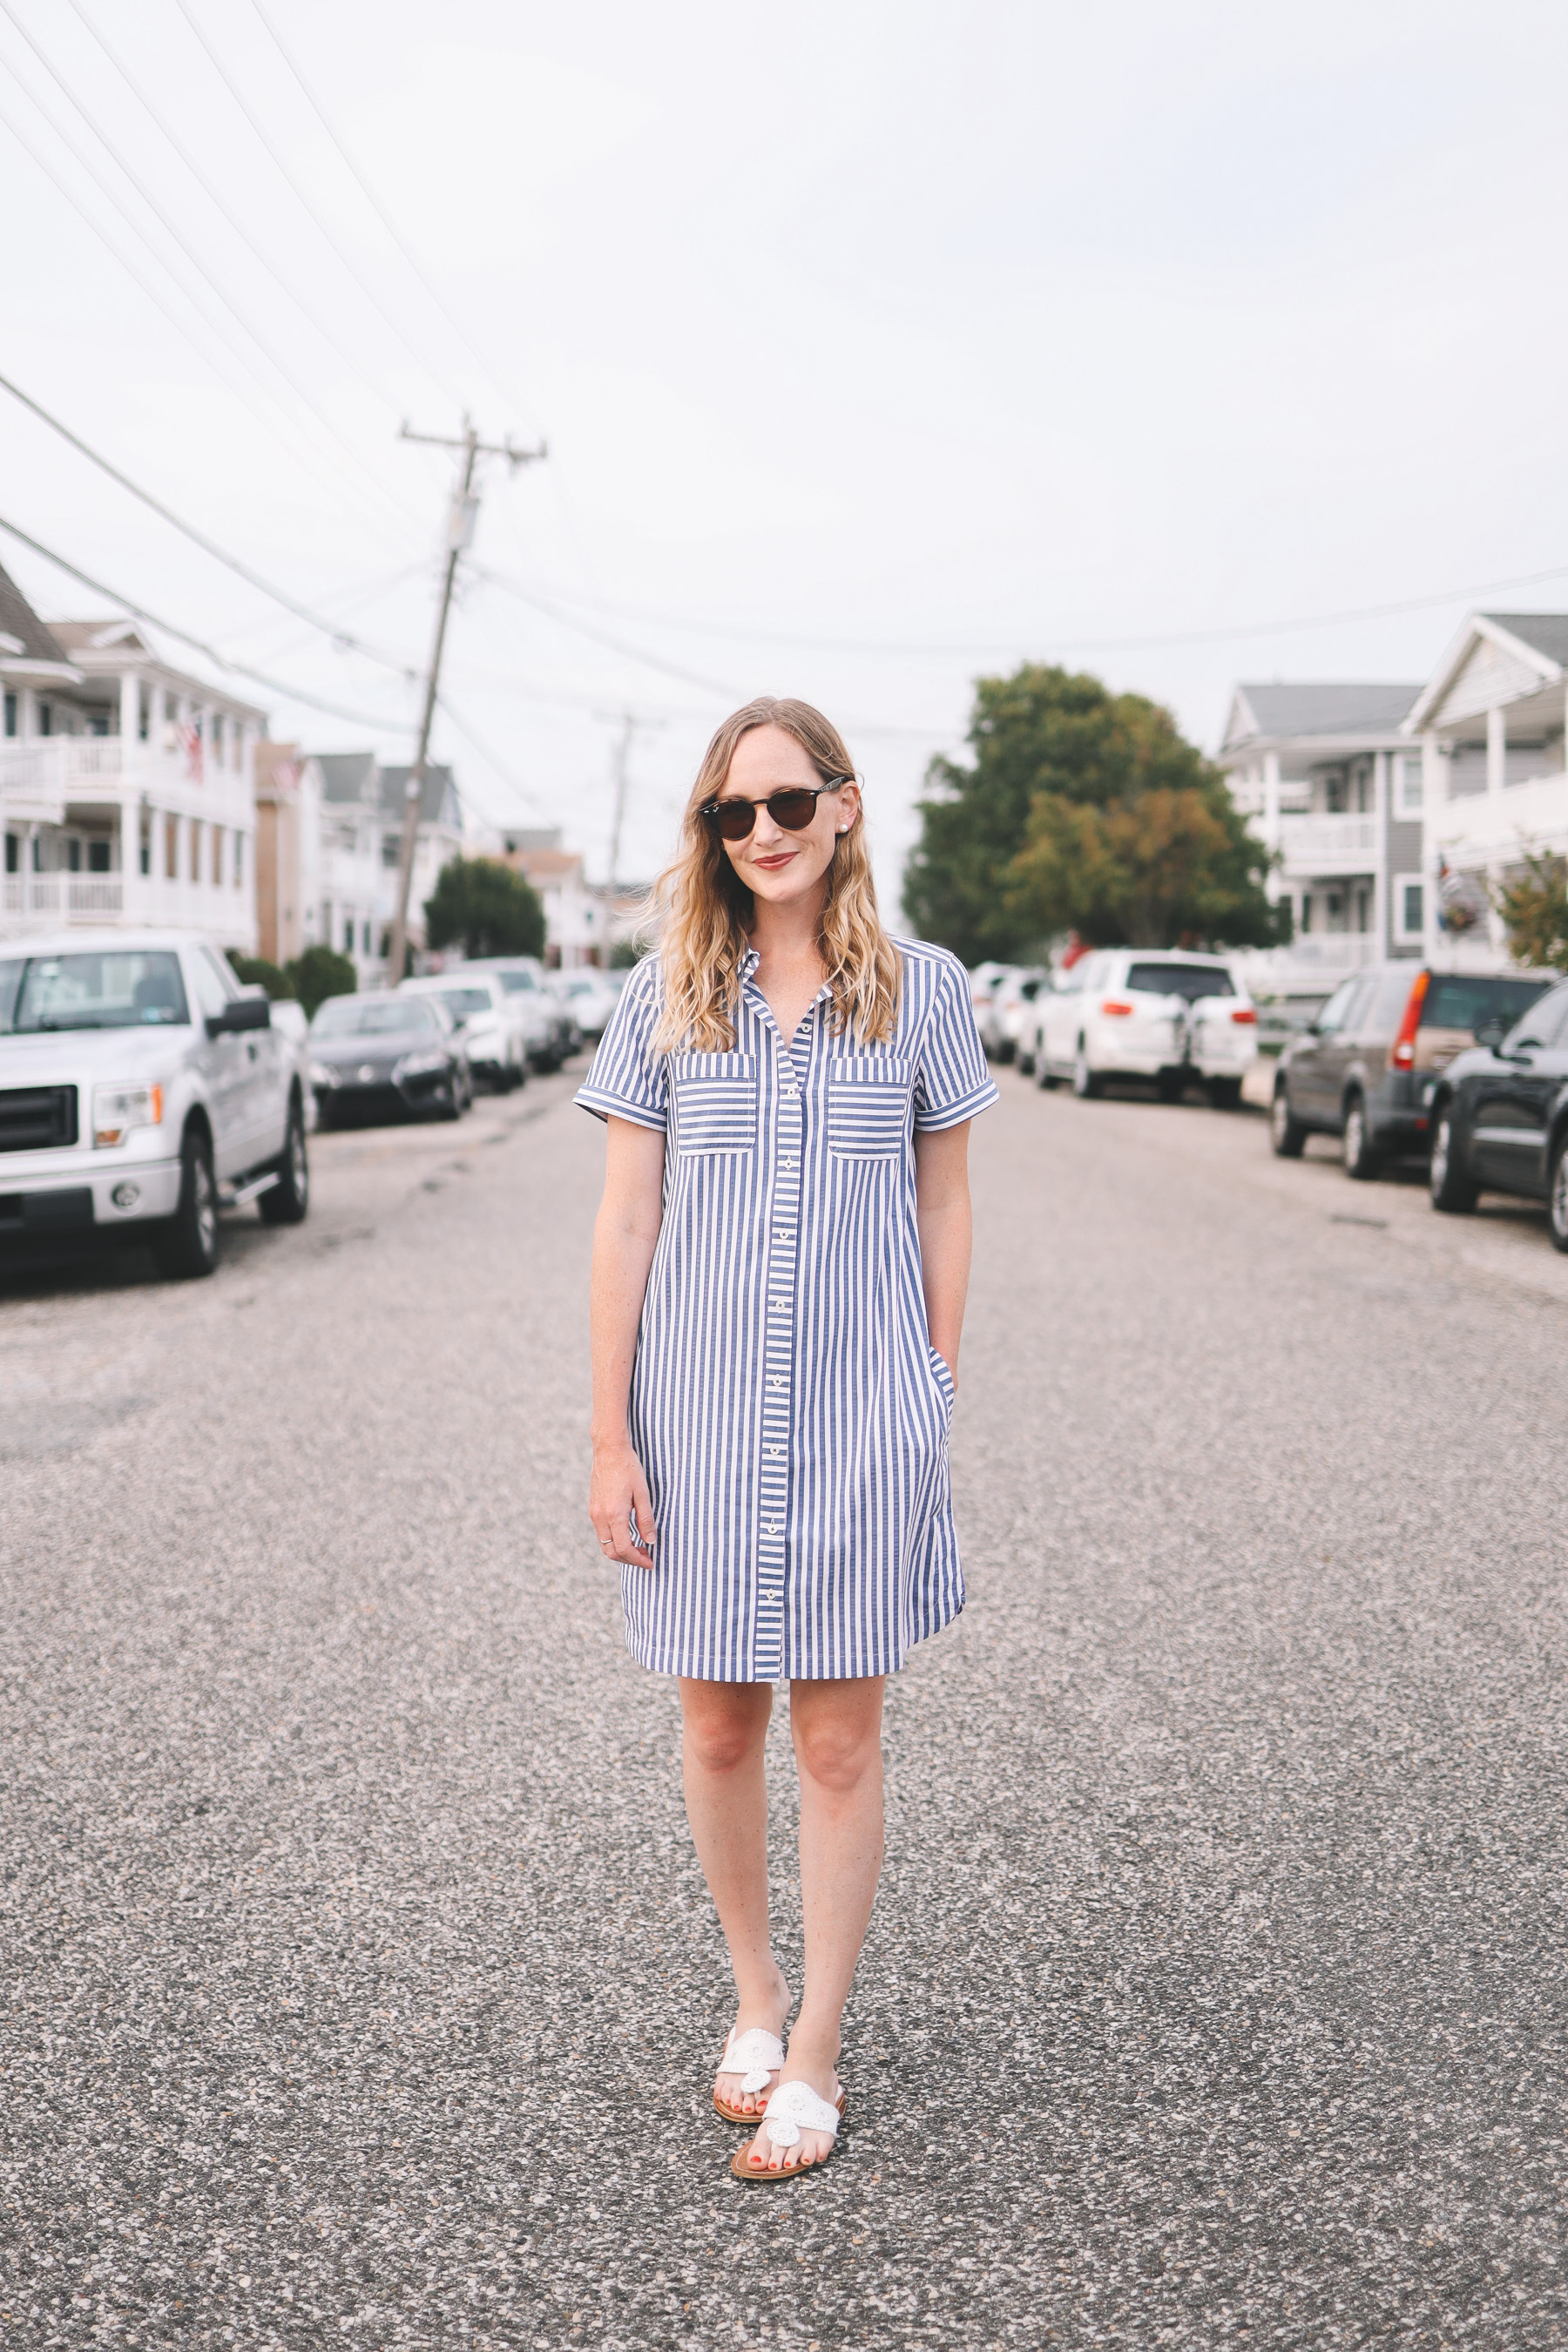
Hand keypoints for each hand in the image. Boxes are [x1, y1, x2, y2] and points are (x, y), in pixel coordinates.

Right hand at [589, 1438, 656, 1568]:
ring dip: (620, 1551)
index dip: (638, 1560)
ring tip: (638, 1548)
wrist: (609, 1450)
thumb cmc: (628, 1468)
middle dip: (629, 1559)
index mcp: (614, 1514)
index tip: (650, 1562)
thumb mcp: (643, 1493)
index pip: (624, 1548)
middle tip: (646, 1557)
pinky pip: (601, 1534)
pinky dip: (613, 1541)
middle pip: (611, 1552)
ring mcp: (594, 1513)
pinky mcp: (593, 1509)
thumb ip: (646, 1520)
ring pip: (604, 1545)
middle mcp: (600, 1517)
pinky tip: (627, 1535)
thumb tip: (650, 1541)